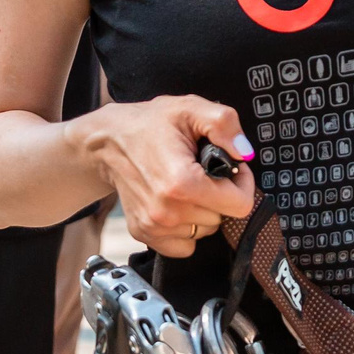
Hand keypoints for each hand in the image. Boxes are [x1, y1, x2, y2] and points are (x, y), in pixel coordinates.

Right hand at [80, 96, 257, 258]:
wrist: (108, 141)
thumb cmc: (150, 124)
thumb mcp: (191, 108)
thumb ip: (224, 125)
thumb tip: (244, 153)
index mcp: (183, 183)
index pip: (240, 205)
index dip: (243, 184)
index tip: (231, 168)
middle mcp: (168, 211)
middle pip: (223, 218)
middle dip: (221, 195)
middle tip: (205, 172)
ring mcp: (155, 226)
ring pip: (205, 230)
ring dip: (204, 211)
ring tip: (188, 185)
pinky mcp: (145, 234)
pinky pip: (185, 245)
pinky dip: (187, 227)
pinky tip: (178, 203)